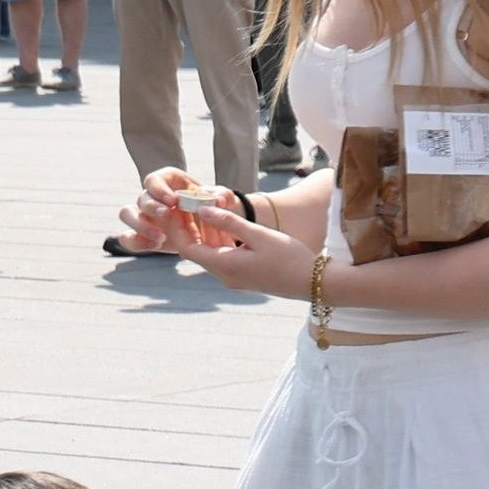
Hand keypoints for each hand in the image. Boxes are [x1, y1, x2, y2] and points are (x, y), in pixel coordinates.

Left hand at [161, 192, 317, 302]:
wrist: (316, 283)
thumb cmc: (291, 257)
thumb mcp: (260, 235)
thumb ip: (230, 222)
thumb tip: (202, 210)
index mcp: (225, 266)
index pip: (187, 247)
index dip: (176, 227)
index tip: (172, 208)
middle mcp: (224, 276)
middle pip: (195, 250)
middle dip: (186, 227)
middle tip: (182, 204)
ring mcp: (233, 278)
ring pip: (208, 253)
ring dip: (202, 232)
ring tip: (199, 207)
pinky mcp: (243, 276)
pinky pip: (221, 256)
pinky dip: (217, 240)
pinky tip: (220, 222)